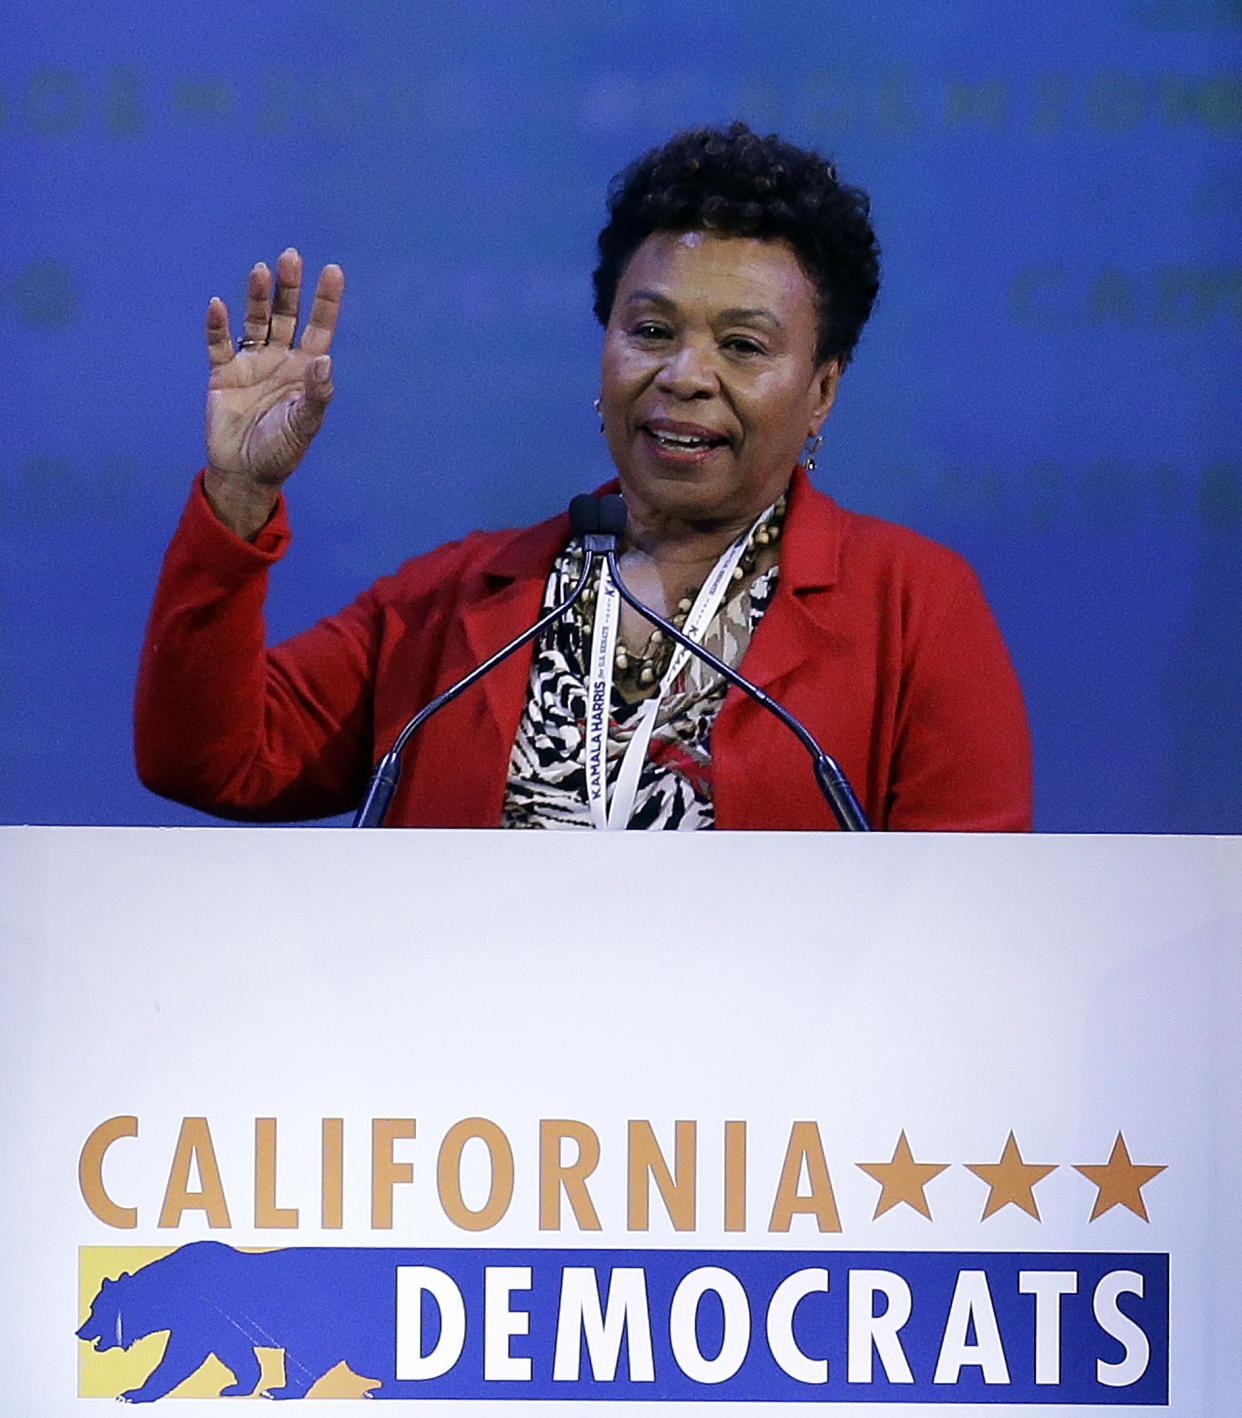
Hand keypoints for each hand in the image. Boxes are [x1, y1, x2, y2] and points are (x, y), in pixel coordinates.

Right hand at [203, 248, 342, 537]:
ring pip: (255, 321)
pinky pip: (219, 344)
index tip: (333, 270)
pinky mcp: (223, 373)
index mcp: (305, 371)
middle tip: (291, 256)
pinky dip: (218, 325)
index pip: (319, 328)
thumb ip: (315, 395)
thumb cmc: (281, 451)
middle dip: (290, 288)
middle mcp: (280, 359)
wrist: (244, 472)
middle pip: (287, 316)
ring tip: (261, 271)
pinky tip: (218, 305)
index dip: (326, 301)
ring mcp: (251, 363)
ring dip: (258, 297)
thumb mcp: (303, 425)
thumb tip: (325, 360)